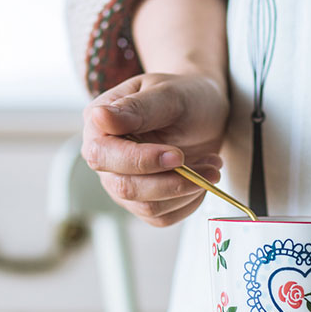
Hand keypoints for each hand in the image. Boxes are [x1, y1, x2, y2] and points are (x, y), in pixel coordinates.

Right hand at [81, 72, 228, 226]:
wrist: (203, 110)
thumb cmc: (184, 96)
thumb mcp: (167, 94)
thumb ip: (136, 108)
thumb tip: (100, 117)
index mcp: (98, 126)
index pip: (104, 155)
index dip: (140, 161)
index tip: (178, 155)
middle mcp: (105, 159)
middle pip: (125, 187)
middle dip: (171, 182)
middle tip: (208, 166)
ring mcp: (122, 183)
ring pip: (147, 207)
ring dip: (187, 191)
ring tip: (212, 167)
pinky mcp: (143, 202)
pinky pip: (162, 217)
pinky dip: (189, 202)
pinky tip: (202, 179)